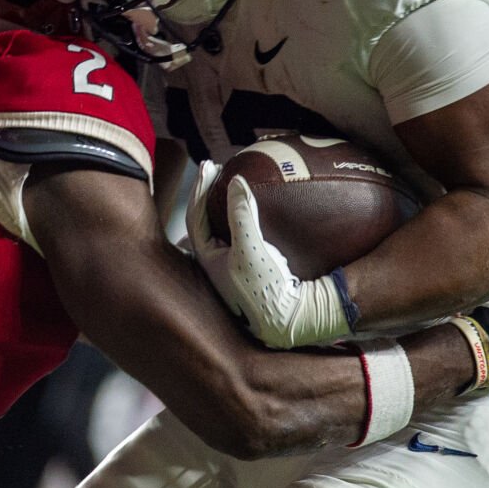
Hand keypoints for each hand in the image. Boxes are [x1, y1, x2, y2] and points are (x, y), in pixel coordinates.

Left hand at [185, 161, 350, 347]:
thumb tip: (235, 181)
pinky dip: (241, 222)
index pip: (195, 216)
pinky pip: (239, 240)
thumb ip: (241, 214)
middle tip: (215, 171)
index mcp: (208, 261)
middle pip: (203, 223)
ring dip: (222, 208)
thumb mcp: (252, 248)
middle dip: (207, 196)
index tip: (211, 165)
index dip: (201, 189)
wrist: (293, 322)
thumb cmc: (268, 289)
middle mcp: (215, 267)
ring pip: (219, 232)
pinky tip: (256, 214)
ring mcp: (232, 271)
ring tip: (229, 187)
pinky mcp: (251, 274)